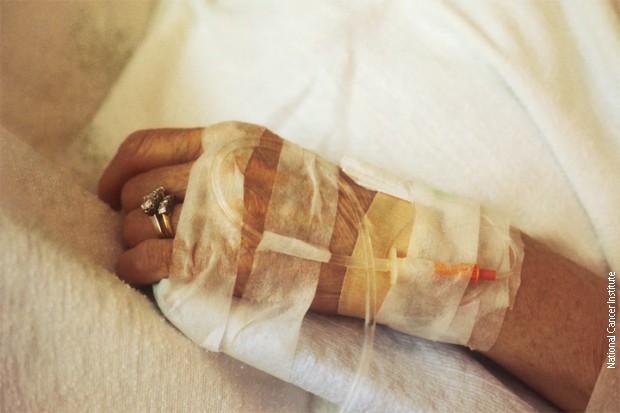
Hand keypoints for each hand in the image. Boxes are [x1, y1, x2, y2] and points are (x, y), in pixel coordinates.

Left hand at [99, 123, 375, 314]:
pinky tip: (141, 273)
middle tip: (144, 231)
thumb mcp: (275, 160)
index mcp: (232, 141)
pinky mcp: (217, 257)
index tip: (110, 192)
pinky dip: (133, 267)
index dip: (116, 171)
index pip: (146, 145)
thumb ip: (225, 159)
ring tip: (151, 254)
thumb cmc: (325, 207)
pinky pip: (146, 258)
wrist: (368, 245)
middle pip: (138, 188)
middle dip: (132, 214)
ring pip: (137, 223)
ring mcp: (218, 212)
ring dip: (135, 241)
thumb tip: (168, 178)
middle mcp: (220, 169)